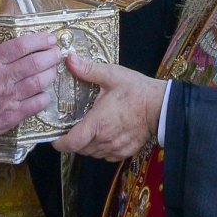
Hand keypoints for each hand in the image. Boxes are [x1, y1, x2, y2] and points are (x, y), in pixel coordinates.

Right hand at [0, 11, 62, 148]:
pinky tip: (44, 93)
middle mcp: (3, 78)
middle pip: (36, 63)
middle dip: (51, 55)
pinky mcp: (12, 116)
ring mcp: (9, 98)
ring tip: (54, 69)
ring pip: (40, 82)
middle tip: (57, 52)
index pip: (21, 46)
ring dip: (51, 74)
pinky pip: (36, 104)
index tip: (49, 38)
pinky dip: (44, 97)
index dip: (39, 40)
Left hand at [52, 55, 166, 160]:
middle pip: (80, 149)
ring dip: (87, 145)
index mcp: (97, 123)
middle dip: (73, 141)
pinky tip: (104, 135)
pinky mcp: (125, 152)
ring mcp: (116, 148)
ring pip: (93, 153)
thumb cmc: (136, 91)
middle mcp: (104, 140)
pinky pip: (106, 156)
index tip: (55, 137)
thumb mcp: (112, 75)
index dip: (60, 143)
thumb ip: (88, 69)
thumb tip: (69, 60)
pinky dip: (101, 148)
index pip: (71, 143)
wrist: (162, 106)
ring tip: (88, 130)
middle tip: (72, 128)